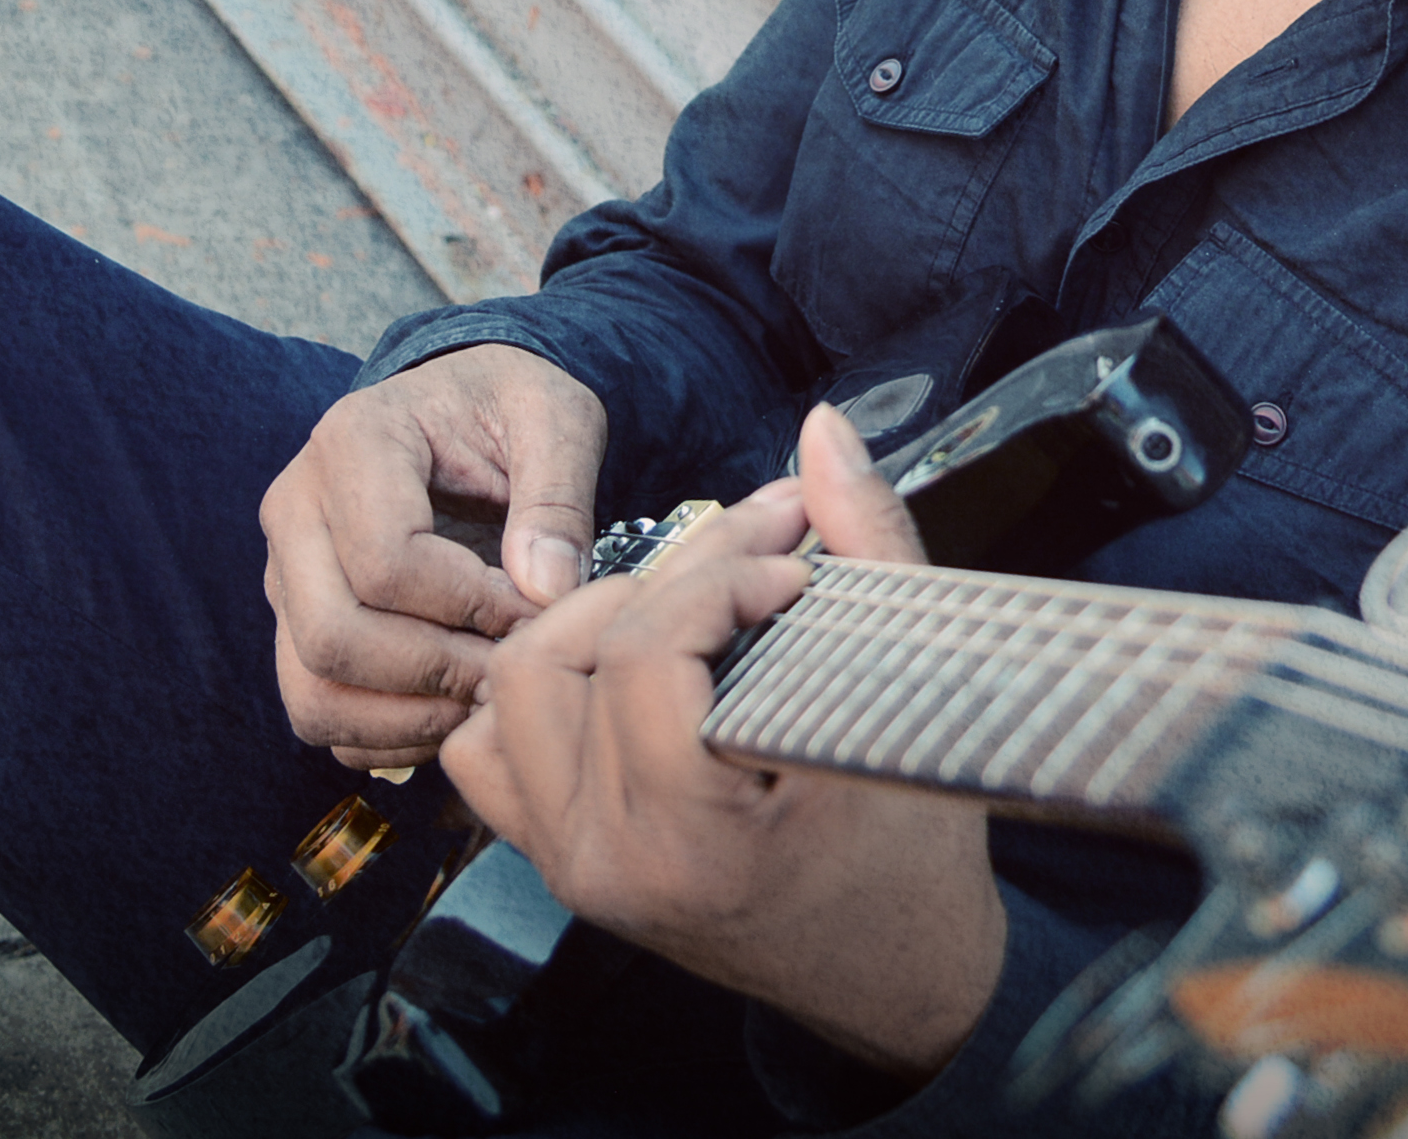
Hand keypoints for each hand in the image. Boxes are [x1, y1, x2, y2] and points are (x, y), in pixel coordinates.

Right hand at [259, 343, 606, 766]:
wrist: (461, 406)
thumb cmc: (507, 407)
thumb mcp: (556, 420)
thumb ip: (559, 499)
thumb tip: (546, 592)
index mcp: (354, 440)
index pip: (386, 562)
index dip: (470, 607)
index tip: (535, 609)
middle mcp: (296, 508)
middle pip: (333, 636)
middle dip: (436, 672)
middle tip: (510, 668)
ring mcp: (286, 573)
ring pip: (312, 691)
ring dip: (408, 716)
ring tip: (484, 696)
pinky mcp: (295, 623)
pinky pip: (318, 714)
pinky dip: (387, 735)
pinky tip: (452, 706)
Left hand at [443, 406, 1008, 1082]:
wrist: (896, 975)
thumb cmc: (918, 853)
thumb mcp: (915, 692)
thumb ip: (869, 544)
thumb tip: (823, 431)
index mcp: (698, 841)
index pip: (645, 658)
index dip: (719, 579)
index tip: (793, 566)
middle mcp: (609, 862)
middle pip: (558, 659)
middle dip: (660, 581)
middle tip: (749, 558)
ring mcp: (570, 864)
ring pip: (509, 691)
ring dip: (590, 624)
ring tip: (687, 607)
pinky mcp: (555, 858)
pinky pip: (489, 747)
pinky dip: (539, 691)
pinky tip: (626, 664)